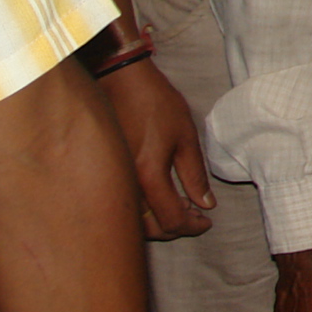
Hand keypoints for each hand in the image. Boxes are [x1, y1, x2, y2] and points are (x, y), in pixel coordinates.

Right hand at [98, 61, 215, 239]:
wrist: (119, 82)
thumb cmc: (155, 103)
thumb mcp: (185, 136)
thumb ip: (195, 175)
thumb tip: (206, 204)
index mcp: (148, 175)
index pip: (171, 220)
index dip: (192, 225)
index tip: (206, 220)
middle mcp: (125, 185)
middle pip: (150, 229)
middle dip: (176, 228)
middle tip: (195, 215)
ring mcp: (112, 181)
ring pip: (134, 222)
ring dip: (158, 222)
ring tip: (180, 206)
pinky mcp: (104, 175)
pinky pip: (123, 207)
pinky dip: (142, 212)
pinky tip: (158, 198)